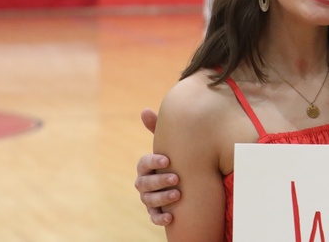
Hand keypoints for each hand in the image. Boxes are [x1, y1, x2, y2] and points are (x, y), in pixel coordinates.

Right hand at [135, 109, 179, 225]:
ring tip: (178, 195)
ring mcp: (148, 198)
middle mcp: (144, 182)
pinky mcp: (155, 212)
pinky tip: (170, 218)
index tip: (167, 160)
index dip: (153, 161)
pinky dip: (160, 218)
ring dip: (162, 198)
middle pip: (145, 183)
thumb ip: (158, 129)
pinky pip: (154, 217)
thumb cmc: (174, 159)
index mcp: (146, 166)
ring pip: (149, 200)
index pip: (144, 163)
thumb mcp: (169, 144)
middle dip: (160, 181)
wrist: (184, 181)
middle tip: (176, 178)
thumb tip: (144, 110)